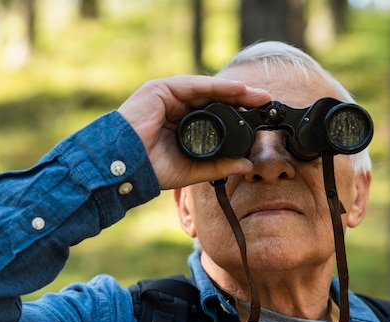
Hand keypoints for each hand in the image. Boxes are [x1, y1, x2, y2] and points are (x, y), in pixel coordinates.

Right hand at [118, 75, 270, 189]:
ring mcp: (168, 96)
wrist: (124, 166)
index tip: (259, 120)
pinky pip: (195, 85)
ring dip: (234, 91)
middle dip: (241, 100)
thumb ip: (218, 165)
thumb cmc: (151, 169)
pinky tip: (237, 90)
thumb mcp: (192, 168)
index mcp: (180, 124)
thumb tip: (246, 165)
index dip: (236, 116)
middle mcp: (175, 107)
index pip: (214, 115)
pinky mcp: (161, 89)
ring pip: (207, 90)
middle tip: (265, 102)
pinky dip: (217, 87)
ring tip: (257, 95)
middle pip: (214, 99)